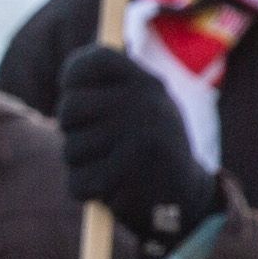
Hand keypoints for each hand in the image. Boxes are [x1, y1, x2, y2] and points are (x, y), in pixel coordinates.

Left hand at [50, 44, 218, 254]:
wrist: (187, 196)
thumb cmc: (151, 144)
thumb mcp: (142, 103)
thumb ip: (110, 82)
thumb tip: (77, 66)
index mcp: (148, 84)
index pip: (92, 62)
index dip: (73, 78)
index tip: (78, 91)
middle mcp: (145, 105)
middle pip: (70, 107)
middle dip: (72, 129)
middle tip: (94, 138)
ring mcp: (139, 141)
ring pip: (71, 149)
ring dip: (81, 163)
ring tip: (111, 164)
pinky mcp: (126, 178)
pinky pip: (77, 182)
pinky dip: (87, 190)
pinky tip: (111, 187)